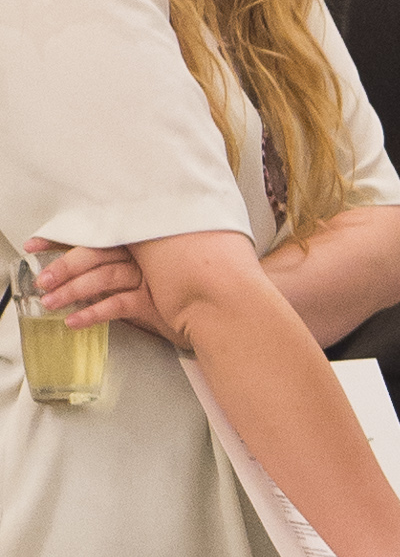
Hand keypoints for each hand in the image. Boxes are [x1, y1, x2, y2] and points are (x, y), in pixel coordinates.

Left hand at [28, 240, 177, 339]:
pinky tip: (75, 320)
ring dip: (72, 291)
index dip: (59, 239)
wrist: (207, 310)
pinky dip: (93, 313)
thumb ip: (112, 268)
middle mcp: (139, 255)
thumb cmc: (169, 291)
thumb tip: (74, 275)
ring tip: (51, 302)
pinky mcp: (152, 301)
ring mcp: (147, 276)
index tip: (34, 245)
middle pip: (94, 253)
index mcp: (132, 242)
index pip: (90, 236)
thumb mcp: (139, 272)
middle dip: (63, 267)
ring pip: (103, 277)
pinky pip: (117, 304)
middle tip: (42, 281)